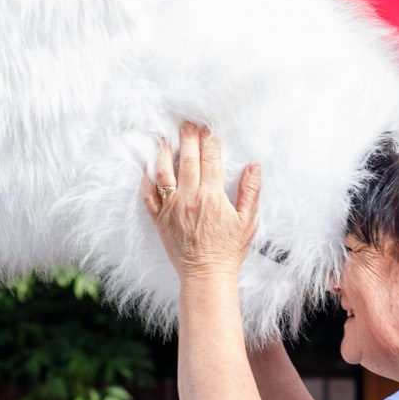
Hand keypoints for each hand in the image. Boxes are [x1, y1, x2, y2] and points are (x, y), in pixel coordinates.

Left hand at [141, 122, 261, 277]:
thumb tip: (253, 166)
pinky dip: (145, 179)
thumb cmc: (228, 250)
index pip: (210, 159)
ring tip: (164, 138)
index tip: (209, 130)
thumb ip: (250, 192)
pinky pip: (148, 195)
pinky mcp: (159, 219)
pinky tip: (146, 166)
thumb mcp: (247, 221)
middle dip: (187, 138)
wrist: (206, 275)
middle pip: (187, 160)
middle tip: (186, 124)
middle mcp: (189, 198)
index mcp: (212, 196)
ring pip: (163, 173)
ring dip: (163, 153)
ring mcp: (171, 208)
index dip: (209, 141)